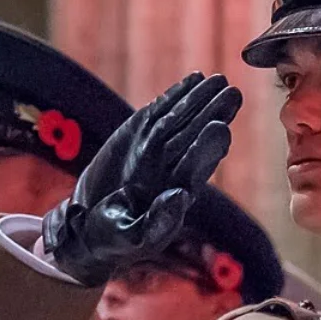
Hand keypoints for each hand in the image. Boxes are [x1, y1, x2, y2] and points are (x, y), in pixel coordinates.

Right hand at [42, 73, 242, 285]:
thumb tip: (180, 196)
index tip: (220, 128)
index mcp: (175, 195)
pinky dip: (175, 96)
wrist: (89, 227)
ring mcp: (156, 151)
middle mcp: (170, 170)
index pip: (194, 167)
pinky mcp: (138, 137)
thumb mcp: (131, 237)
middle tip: (231, 92)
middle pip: (194, 137)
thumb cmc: (112, 241)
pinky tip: (195, 79)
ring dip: (199, 99)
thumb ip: (157, 222)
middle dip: (213, 114)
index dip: (206, 148)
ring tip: (217, 79)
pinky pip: (159, 113)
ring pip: (180, 121)